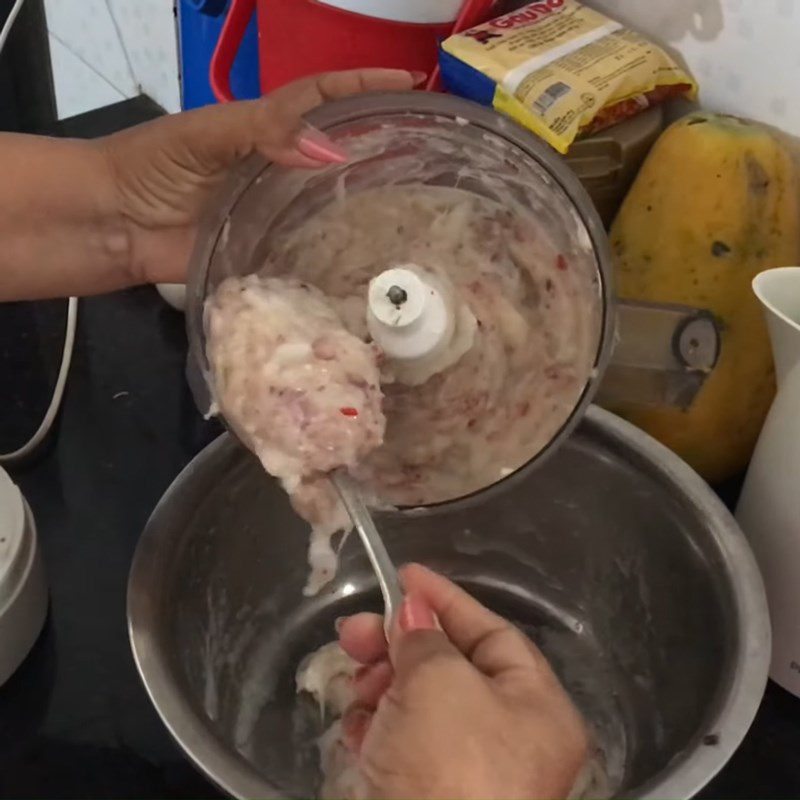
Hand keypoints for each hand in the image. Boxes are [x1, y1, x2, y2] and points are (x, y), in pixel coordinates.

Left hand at [101, 69, 418, 286]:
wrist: (111, 225)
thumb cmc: (148, 167)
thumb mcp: (204, 134)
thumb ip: (262, 132)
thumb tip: (332, 150)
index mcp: (262, 127)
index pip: (321, 99)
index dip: (363, 87)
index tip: (411, 82)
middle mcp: (276, 166)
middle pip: (336, 148)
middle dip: (379, 140)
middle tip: (427, 147)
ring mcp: (273, 211)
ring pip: (329, 199)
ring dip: (367, 196)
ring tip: (414, 200)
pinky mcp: (265, 251)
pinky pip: (308, 248)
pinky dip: (337, 250)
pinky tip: (370, 255)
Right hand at [337, 564, 588, 799]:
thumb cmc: (450, 765)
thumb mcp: (440, 681)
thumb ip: (424, 638)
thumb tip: (410, 610)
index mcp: (537, 709)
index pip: (492, 634)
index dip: (446, 602)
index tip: (403, 576)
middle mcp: (510, 740)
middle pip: (450, 669)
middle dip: (399, 645)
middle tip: (354, 632)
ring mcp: (466, 774)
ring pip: (420, 706)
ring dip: (381, 686)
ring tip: (354, 684)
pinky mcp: (426, 798)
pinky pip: (401, 745)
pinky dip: (375, 728)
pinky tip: (354, 726)